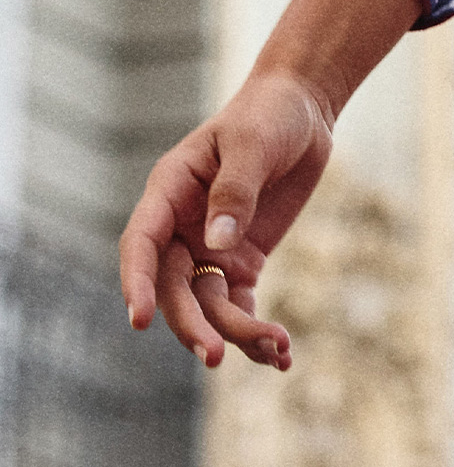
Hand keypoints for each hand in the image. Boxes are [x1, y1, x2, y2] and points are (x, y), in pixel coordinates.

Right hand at [120, 68, 330, 368]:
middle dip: (192, 326)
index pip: (141, 244)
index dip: (137, 283)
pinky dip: (256, 332)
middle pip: (175, 289)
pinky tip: (281, 355)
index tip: (140, 320)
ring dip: (236, 333)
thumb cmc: (268, 115)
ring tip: (277, 349)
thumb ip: (235, 191)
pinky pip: (240, 306)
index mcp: (169, 192)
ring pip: (209, 307)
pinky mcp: (241, 262)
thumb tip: (217, 244)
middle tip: (215, 355)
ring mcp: (211, 250)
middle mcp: (182, 229)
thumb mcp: (253, 143)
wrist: (303, 111)